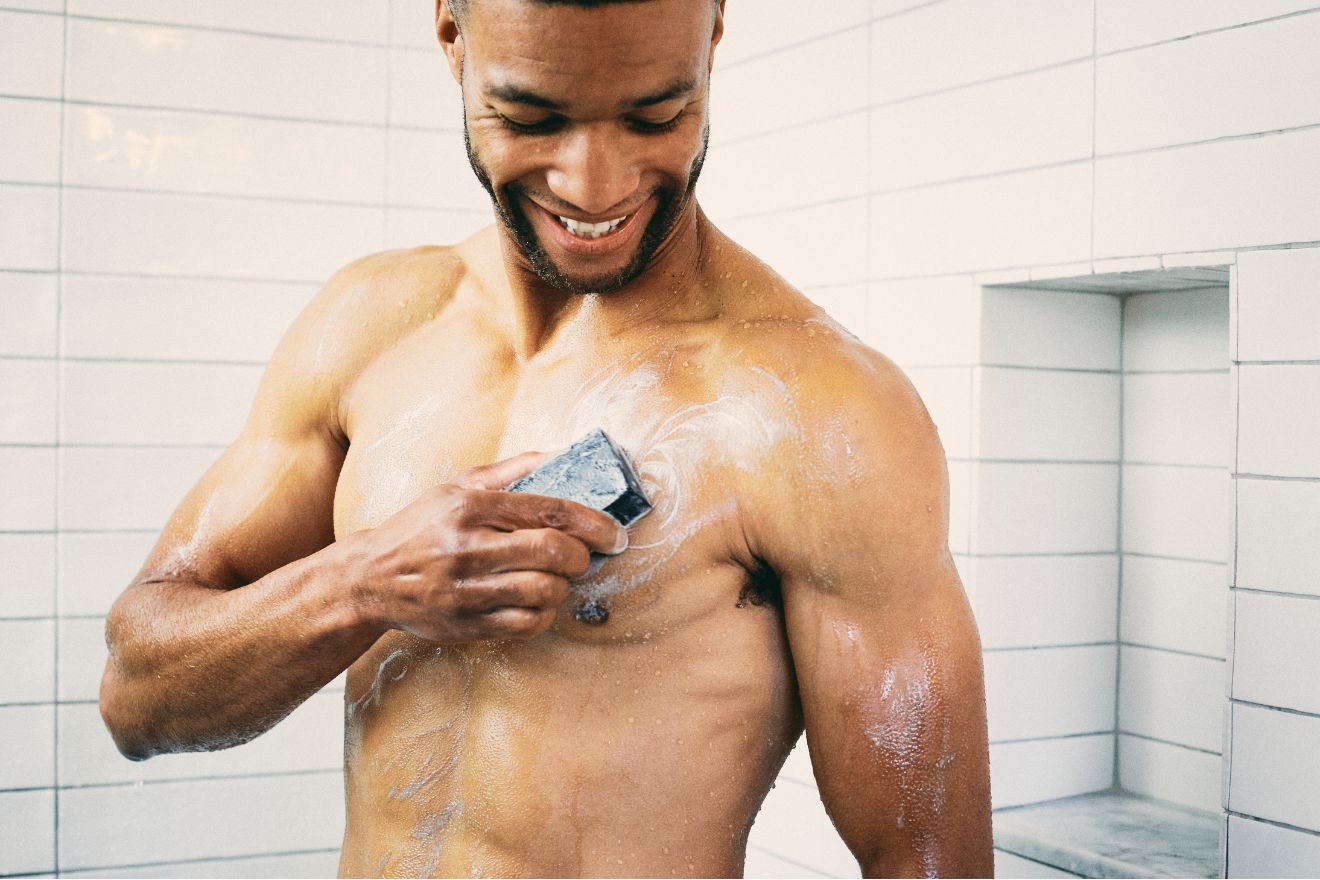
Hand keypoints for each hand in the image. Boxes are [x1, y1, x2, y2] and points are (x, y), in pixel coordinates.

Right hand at [351, 450, 628, 642]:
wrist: (371, 578)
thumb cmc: (423, 526)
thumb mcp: (458, 486)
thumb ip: (512, 470)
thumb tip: (563, 455)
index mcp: (470, 506)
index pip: (548, 511)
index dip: (593, 523)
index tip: (614, 532)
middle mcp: (466, 548)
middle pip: (552, 553)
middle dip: (581, 557)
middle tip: (582, 558)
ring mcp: (464, 591)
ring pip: (544, 592)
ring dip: (562, 587)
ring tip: (554, 579)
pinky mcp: (464, 626)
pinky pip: (526, 625)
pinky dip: (543, 615)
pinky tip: (535, 603)